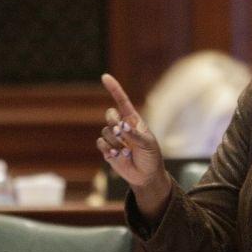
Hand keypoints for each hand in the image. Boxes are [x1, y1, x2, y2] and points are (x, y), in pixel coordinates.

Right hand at [97, 74, 170, 218]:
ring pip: (105, 131)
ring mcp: (114, 138)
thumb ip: (135, 135)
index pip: (122, 101)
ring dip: (116, 142)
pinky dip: (109, 150)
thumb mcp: (148, 144)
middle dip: (114, 122)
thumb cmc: (151, 156)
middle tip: (123, 134)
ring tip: (127, 152)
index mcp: (134, 120)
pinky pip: (101, 143)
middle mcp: (122, 126)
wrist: (145, 175)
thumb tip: (122, 126)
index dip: (114, 89)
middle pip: (110, 115)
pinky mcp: (107, 149)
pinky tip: (119, 156)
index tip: (105, 77)